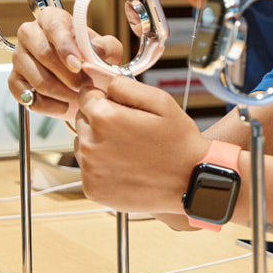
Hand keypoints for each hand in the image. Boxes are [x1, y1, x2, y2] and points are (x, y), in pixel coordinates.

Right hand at [7, 6, 122, 120]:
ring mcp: (18, 57)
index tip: (78, 65)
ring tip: (78, 96)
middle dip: (69, 76)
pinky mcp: (13, 80)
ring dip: (62, 93)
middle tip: (86, 86)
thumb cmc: (90, 57)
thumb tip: (97, 50)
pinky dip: (49, 106)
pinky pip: (28, 97)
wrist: (80, 77)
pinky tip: (64, 105)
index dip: (65, 47)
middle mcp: (29, 34)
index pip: (53, 27)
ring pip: (37, 80)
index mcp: (51, 19)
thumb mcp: (106, 49)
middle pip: (43, 55)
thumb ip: (105, 47)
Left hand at [74, 77, 205, 214]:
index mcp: (104, 118)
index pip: (85, 96)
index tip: (120, 107)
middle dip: (100, 121)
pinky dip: (102, 167)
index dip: (103, 98)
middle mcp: (91, 144)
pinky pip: (88, 169)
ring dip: (99, 144)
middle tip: (130, 131)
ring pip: (83, 145)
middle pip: (82, 120)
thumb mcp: (161, 101)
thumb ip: (125, 85)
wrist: (190, 181)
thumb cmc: (178, 141)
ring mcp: (90, 170)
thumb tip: (102, 82)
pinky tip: (126, 167)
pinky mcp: (92, 189)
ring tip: (130, 151)